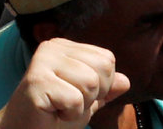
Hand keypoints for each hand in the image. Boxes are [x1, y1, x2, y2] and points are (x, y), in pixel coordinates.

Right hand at [7, 39, 136, 128]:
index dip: (102, 85)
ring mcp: (42, 61)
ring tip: (61, 107)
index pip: (106, 58)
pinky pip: (75, 99)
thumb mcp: (87, 101)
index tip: (78, 95)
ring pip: (91, 82)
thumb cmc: (54, 116)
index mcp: (64, 47)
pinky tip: (54, 112)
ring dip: (81, 105)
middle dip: (94, 94)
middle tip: (70, 102)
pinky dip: (70, 114)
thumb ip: (105, 89)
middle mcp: (52, 47)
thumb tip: (125, 81)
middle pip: (103, 67)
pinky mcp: (37, 81)